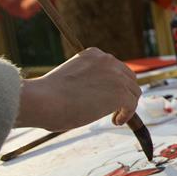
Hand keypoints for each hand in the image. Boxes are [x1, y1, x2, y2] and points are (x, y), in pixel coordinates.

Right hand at [16, 47, 140, 130]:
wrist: (42, 100)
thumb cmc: (47, 96)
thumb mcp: (70, 79)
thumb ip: (86, 81)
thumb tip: (95, 98)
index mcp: (93, 54)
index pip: (114, 68)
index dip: (115, 83)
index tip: (108, 96)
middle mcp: (107, 60)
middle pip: (128, 78)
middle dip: (124, 93)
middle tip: (115, 108)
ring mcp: (116, 76)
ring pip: (133, 91)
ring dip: (126, 105)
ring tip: (115, 117)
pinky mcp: (120, 93)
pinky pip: (132, 104)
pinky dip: (127, 114)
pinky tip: (115, 121)